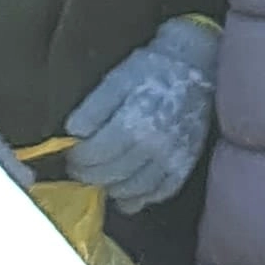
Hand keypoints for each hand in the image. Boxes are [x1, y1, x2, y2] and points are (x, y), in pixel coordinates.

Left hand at [64, 18, 219, 212]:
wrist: (194, 66)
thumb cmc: (151, 70)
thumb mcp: (117, 79)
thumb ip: (94, 106)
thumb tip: (73, 132)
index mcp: (134, 124)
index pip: (96, 155)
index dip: (79, 159)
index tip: (71, 156)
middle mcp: (154, 147)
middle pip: (111, 175)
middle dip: (89, 175)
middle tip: (79, 170)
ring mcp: (172, 160)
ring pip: (133, 190)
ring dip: (112, 188)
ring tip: (102, 178)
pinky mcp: (185, 166)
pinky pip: (160, 193)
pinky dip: (140, 198)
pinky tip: (128, 194)